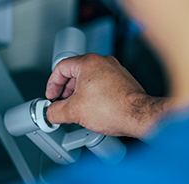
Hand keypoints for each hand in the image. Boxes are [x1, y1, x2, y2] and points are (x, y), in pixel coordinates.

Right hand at [46, 53, 168, 137]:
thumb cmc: (114, 109)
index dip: (52, 84)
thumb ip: (55, 111)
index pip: (61, 68)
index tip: (51, 96)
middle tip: (62, 103)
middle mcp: (103, 62)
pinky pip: (102, 84)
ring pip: (89, 79)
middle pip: (75, 72)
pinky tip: (94, 108)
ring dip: (79, 93)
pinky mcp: (123, 81)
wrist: (139, 116)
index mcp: (89, 62)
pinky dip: (94, 94)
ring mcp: (115, 70)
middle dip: (66, 90)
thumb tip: (50, 113)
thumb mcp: (74, 112)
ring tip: (78, 108)